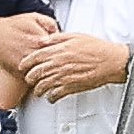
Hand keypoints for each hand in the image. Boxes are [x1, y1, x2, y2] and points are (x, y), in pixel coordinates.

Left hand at [17, 27, 133, 100]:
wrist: (110, 61)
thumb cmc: (95, 48)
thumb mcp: (74, 36)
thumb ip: (56, 38)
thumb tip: (42, 40)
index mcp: (57, 51)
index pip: (33, 58)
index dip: (25, 63)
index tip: (22, 66)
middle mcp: (57, 64)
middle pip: (34, 74)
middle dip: (29, 78)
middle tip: (30, 79)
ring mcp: (63, 77)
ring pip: (41, 87)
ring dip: (38, 90)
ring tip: (39, 90)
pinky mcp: (70, 88)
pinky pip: (54, 96)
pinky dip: (50, 98)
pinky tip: (51, 96)